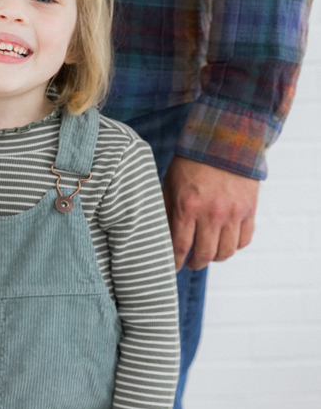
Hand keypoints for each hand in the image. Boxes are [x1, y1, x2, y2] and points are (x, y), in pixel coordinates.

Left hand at [163, 156, 259, 270]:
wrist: (224, 140)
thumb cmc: (191, 162)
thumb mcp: (170, 184)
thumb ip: (167, 210)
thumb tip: (159, 234)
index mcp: (188, 206)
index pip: (180, 246)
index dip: (175, 262)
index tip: (171, 267)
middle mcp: (212, 213)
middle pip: (205, 255)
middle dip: (195, 264)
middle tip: (190, 263)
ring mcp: (233, 212)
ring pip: (226, 252)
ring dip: (215, 258)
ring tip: (207, 254)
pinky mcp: (250, 209)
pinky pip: (244, 240)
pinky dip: (234, 246)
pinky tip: (224, 242)